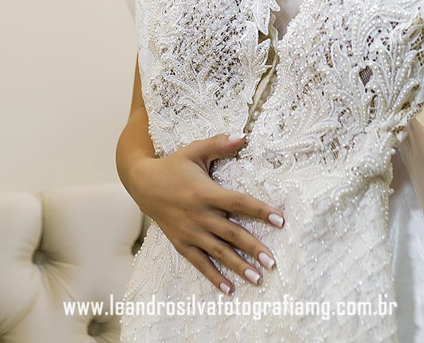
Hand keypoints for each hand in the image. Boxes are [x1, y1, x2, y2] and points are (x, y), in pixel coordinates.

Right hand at [129, 132, 283, 295]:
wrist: (142, 183)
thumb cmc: (173, 165)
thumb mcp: (195, 151)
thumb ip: (219, 144)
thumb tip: (243, 135)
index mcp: (205, 192)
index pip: (238, 202)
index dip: (260, 211)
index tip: (280, 220)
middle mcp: (199, 215)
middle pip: (231, 233)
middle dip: (253, 247)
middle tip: (272, 261)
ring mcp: (189, 232)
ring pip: (218, 252)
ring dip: (238, 266)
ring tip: (257, 278)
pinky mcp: (181, 243)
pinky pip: (199, 263)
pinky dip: (214, 277)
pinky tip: (229, 289)